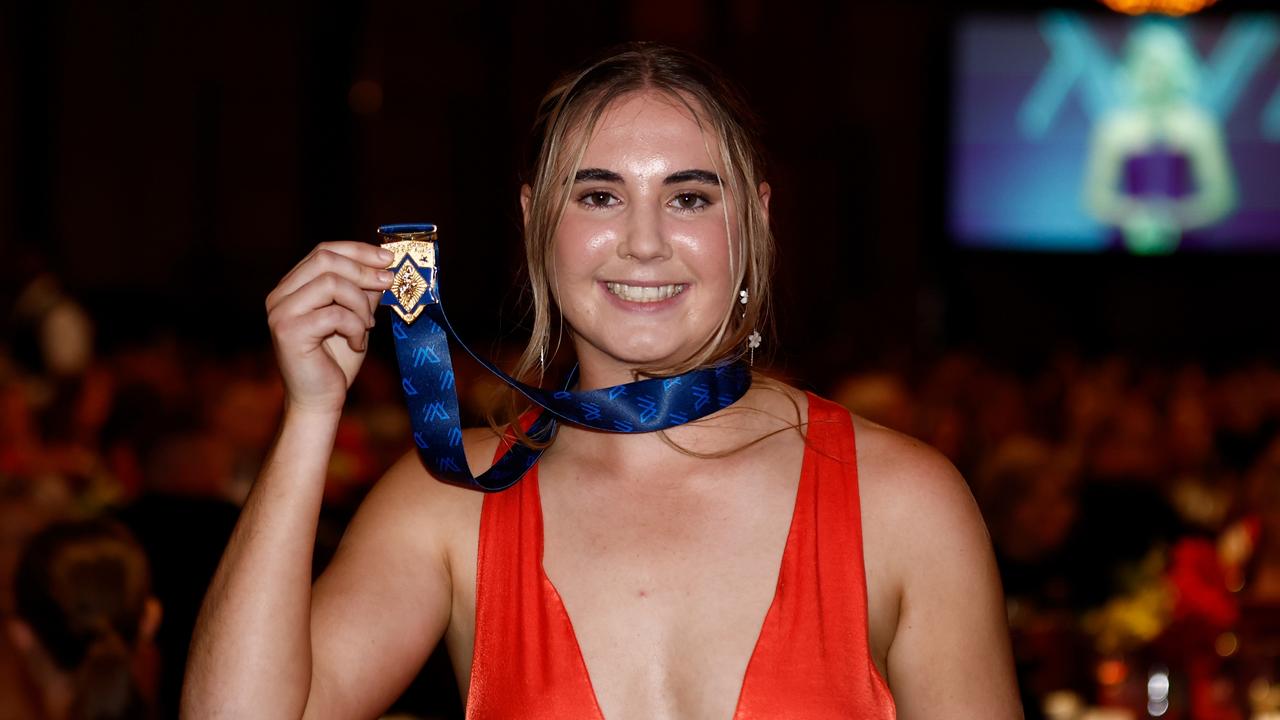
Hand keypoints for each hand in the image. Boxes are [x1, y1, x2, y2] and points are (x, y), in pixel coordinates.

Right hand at [266, 241, 393, 414]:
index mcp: (293, 287)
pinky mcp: (289, 331)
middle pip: (325, 259)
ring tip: (368, 326)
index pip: (324, 250)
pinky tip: (357, 344)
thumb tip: (386, 265)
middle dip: (364, 270)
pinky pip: (334, 314)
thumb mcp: (356, 317)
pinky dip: (355, 327)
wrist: (320, 400)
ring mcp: (281, 312)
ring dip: (360, 303)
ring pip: (331, 283)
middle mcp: (280, 295)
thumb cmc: (337, 360)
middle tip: (388, 284)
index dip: (359, 250)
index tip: (388, 258)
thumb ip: (364, 291)